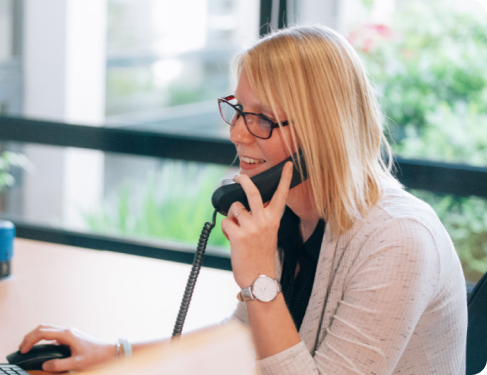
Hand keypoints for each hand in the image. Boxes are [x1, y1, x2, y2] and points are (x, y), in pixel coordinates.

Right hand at [19, 324, 115, 371]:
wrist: (109, 351)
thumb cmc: (96, 356)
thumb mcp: (77, 363)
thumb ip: (60, 365)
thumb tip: (45, 365)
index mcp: (66, 334)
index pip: (42, 333)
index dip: (30, 340)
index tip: (24, 350)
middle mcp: (67, 331)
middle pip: (43, 328)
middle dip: (30, 336)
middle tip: (22, 348)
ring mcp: (69, 332)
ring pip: (48, 329)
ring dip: (36, 336)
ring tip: (28, 347)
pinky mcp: (71, 336)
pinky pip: (53, 333)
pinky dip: (43, 338)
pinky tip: (41, 347)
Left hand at [221, 162, 292, 287]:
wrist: (259, 278)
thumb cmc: (261, 256)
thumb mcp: (268, 234)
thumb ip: (261, 218)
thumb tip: (243, 207)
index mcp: (274, 219)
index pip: (281, 195)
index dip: (285, 178)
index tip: (287, 165)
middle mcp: (264, 220)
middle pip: (252, 192)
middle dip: (243, 180)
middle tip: (238, 176)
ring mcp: (252, 227)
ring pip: (235, 207)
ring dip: (232, 216)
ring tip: (238, 229)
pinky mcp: (239, 234)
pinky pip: (226, 222)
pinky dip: (226, 228)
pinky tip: (233, 238)